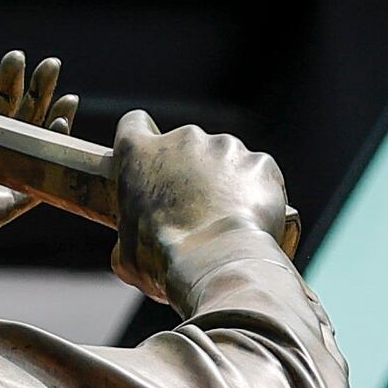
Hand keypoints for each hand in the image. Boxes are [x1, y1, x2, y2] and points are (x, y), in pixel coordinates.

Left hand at [0, 50, 73, 297]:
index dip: (10, 86)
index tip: (17, 58)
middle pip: (19, 126)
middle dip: (37, 94)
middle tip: (50, 63)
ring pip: (30, 152)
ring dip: (51, 122)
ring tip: (67, 93)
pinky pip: (31, 187)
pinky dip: (48, 161)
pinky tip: (62, 129)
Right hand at [107, 109, 301, 308]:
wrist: (216, 263)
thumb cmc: (163, 260)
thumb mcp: (127, 254)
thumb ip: (131, 234)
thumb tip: (136, 246)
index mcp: (139, 153)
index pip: (134, 125)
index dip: (142, 140)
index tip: (150, 160)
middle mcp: (183, 138)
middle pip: (186, 145)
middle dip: (189, 171)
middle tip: (194, 210)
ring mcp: (226, 147)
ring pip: (225, 159)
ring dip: (225, 180)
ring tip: (227, 220)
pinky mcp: (260, 162)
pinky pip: (258, 174)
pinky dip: (256, 192)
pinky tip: (252, 220)